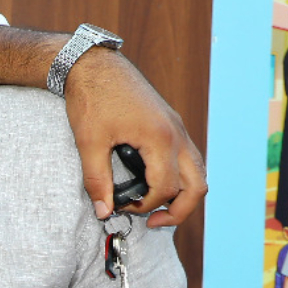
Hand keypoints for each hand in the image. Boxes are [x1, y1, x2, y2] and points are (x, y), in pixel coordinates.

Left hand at [63, 49, 205, 228]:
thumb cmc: (92, 98)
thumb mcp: (89, 142)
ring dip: (182, 194)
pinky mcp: (171, 125)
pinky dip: (179, 176)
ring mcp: (177, 128)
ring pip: (197, 171)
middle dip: (180, 210)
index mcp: (160, 138)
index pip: (167, 188)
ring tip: (155, 207)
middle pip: (198, 185)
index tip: (121, 207)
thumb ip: (97, 180)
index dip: (146, 206)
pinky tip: (153, 182)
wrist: (95, 65)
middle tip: (154, 222)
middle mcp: (176, 134)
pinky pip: (187, 158)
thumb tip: (103, 212)